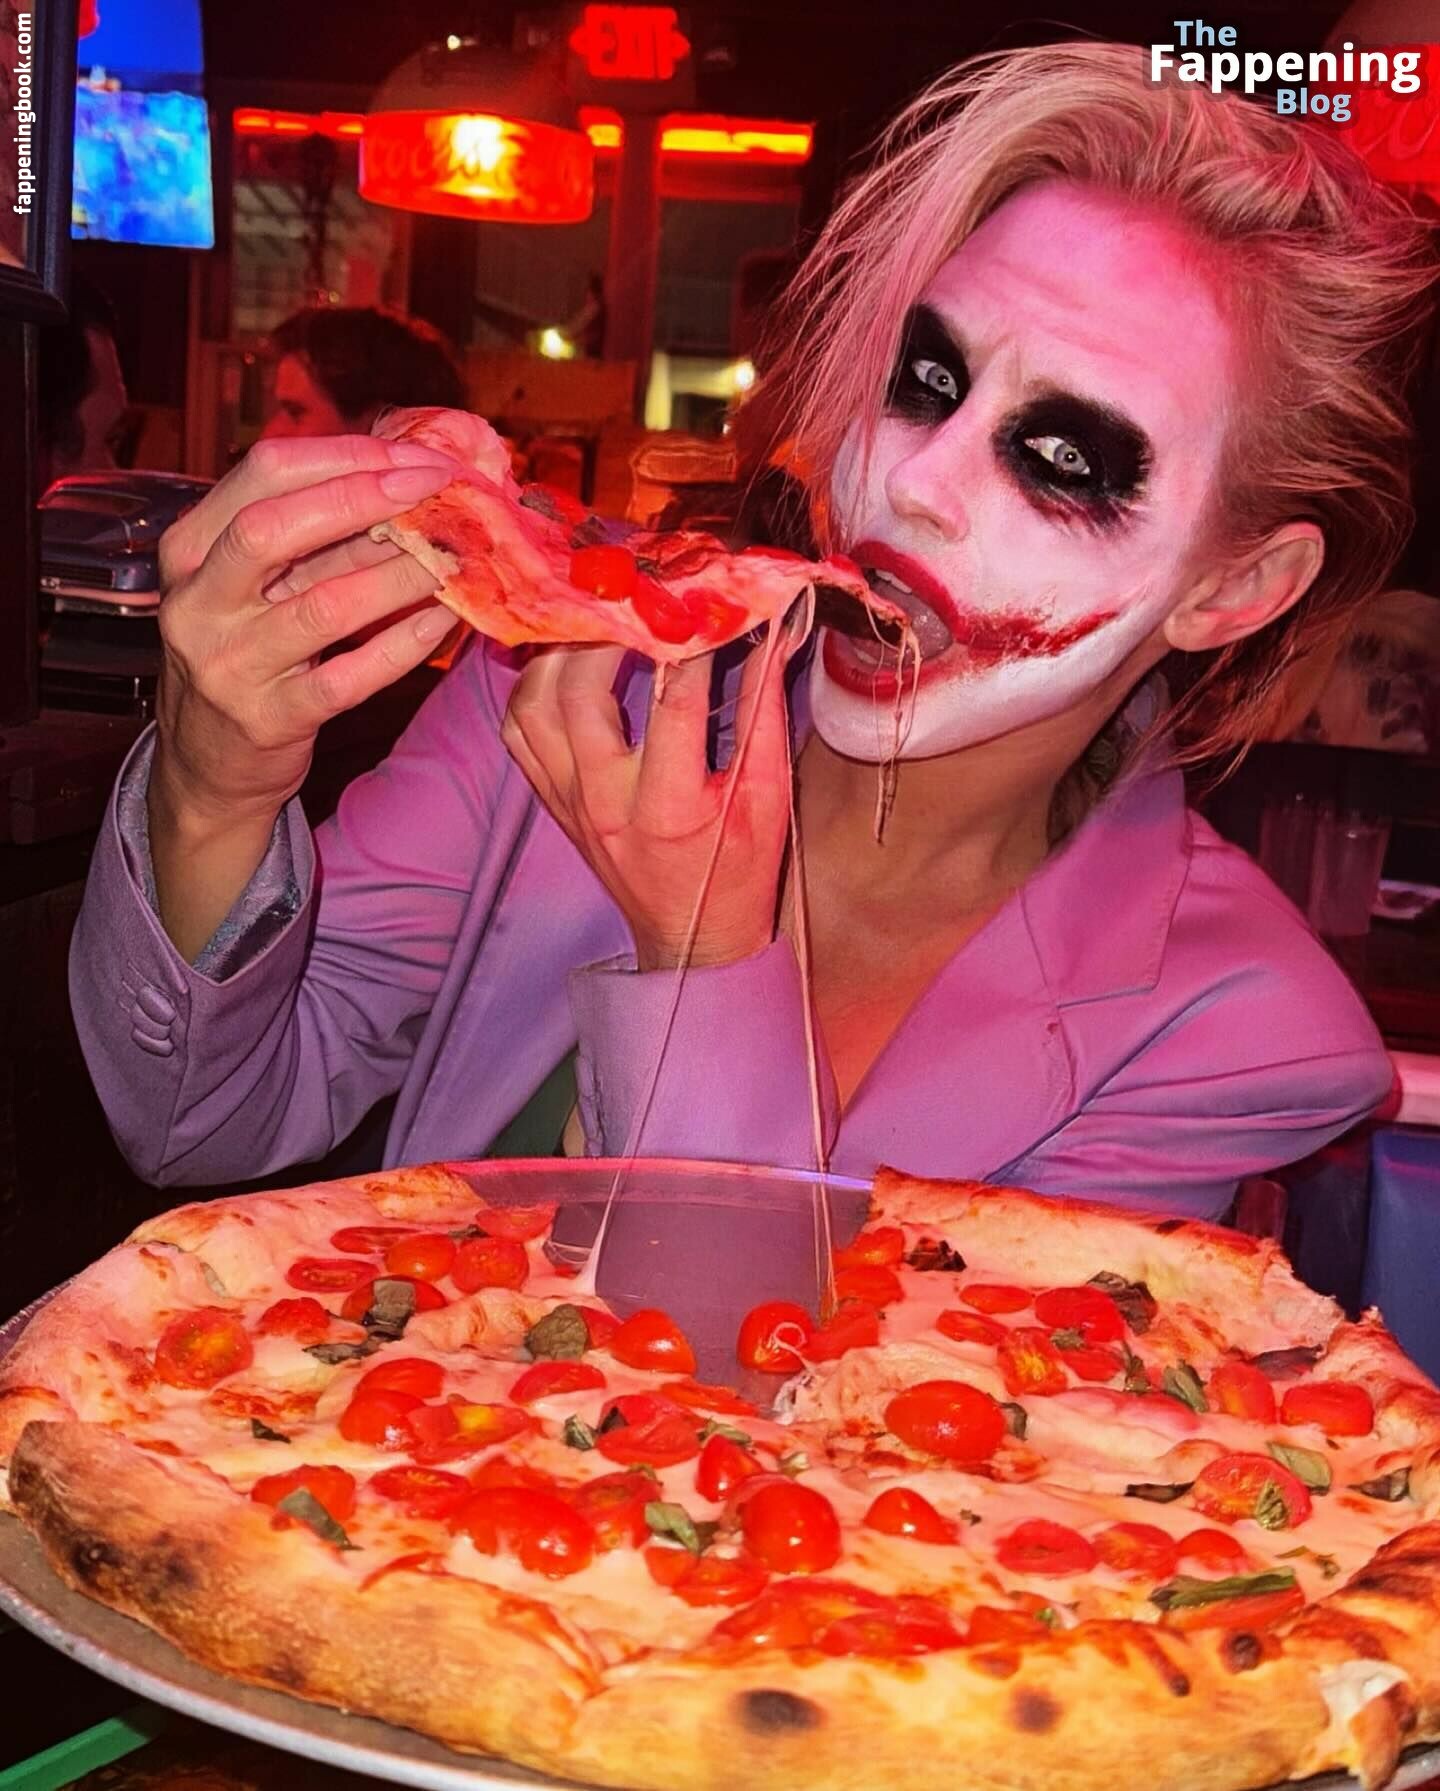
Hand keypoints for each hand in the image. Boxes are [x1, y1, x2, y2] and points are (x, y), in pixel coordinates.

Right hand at [152, 433, 458, 827]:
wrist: (208, 763)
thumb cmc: (245, 653)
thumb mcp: (253, 584)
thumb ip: (310, 535)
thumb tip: (406, 478)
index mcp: (190, 548)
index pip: (265, 472)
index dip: (348, 455)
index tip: (417, 456)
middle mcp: (199, 601)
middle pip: (276, 527)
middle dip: (367, 497)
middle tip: (439, 490)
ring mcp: (231, 664)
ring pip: (326, 605)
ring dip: (401, 573)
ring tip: (455, 554)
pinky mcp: (272, 718)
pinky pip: (351, 676)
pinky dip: (404, 644)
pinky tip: (444, 618)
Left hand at [501, 629, 801, 970]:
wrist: (691, 938)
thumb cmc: (739, 870)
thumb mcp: (768, 795)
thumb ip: (766, 711)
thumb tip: (772, 633)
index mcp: (670, 806)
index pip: (675, 702)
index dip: (692, 644)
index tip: (705, 603)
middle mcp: (606, 803)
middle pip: (581, 696)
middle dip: (608, 635)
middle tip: (636, 600)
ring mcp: (569, 803)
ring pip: (534, 709)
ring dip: (559, 656)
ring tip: (596, 622)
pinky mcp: (552, 802)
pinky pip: (519, 733)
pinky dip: (533, 689)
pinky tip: (564, 664)